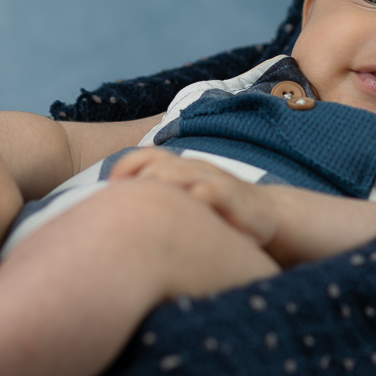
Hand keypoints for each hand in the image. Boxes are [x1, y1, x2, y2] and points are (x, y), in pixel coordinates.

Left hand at [108, 148, 278, 246]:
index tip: (109, 189)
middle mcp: (193, 169)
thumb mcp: (187, 202)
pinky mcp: (231, 195)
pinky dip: (192, 201)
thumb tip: (118, 217)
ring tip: (144, 207)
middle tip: (120, 205)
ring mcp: (212, 180)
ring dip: (159, 186)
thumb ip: (160, 202)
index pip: (145, 156)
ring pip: (178, 174)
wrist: (267, 214)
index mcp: (180, 168)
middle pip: (156, 164)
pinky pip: (208, 193)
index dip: (124, 168)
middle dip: (136, 181)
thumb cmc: (219, 211)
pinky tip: (181, 220)